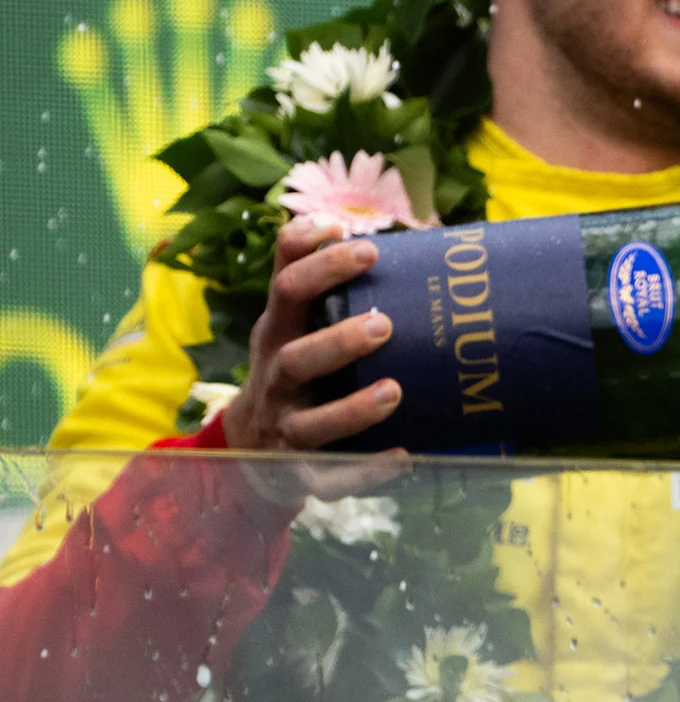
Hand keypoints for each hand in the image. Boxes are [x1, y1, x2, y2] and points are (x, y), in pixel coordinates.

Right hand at [218, 217, 405, 504]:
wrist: (252, 444)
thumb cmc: (293, 363)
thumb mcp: (291, 320)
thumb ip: (310, 274)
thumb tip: (347, 222)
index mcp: (278, 331)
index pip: (286, 288)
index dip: (318, 264)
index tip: (365, 246)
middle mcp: (277, 377)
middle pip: (296, 357)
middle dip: (338, 340)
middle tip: (385, 324)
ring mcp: (286, 428)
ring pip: (310, 424)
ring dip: (353, 409)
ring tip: (394, 391)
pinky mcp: (302, 472)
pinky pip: (330, 479)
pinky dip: (366, 472)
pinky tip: (404, 458)